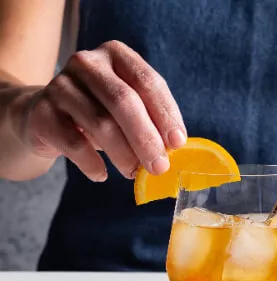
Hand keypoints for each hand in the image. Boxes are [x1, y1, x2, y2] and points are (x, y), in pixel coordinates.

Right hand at [18, 40, 184, 180]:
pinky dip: (92, 163)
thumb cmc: (98, 111)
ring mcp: (60, 85)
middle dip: (147, 139)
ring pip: (101, 123)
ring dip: (124, 155)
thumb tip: (173, 149)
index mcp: (116, 55)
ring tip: (133, 173)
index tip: (177, 143)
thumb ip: (149, 119)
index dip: (166, 114)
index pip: (148, 81)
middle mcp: (87, 63)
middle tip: (159, 167)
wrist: (44, 115)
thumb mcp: (126, 107)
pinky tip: (102, 174)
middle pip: (124, 101)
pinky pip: (74, 143)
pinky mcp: (42, 112)